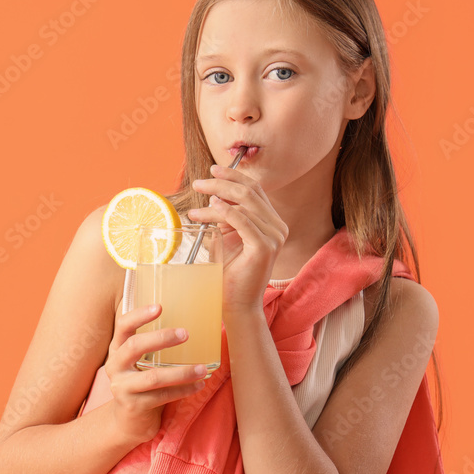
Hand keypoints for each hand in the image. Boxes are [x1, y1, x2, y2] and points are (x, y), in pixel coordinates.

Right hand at [104, 303, 208, 444]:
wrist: (128, 421)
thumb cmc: (141, 384)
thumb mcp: (140, 362)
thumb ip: (153, 346)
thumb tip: (191, 323)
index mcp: (117, 350)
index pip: (123, 326)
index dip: (139, 315)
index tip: (160, 307)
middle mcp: (115, 366)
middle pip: (134, 346)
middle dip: (161, 338)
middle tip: (186, 333)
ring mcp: (122, 387)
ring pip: (153, 377)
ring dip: (181, 372)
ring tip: (202, 368)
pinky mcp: (134, 406)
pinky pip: (162, 396)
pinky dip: (183, 390)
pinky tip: (198, 385)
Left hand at [187, 164, 287, 312]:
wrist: (236, 304)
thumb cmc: (229, 273)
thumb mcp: (227, 238)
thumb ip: (226, 217)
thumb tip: (214, 197)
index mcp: (272, 222)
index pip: (255, 190)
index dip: (234, 177)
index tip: (213, 170)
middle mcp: (278, 227)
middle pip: (249, 192)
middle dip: (222, 183)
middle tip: (199, 182)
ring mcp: (274, 236)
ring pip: (242, 205)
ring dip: (215, 200)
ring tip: (195, 205)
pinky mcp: (264, 247)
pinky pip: (241, 220)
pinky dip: (222, 213)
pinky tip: (206, 211)